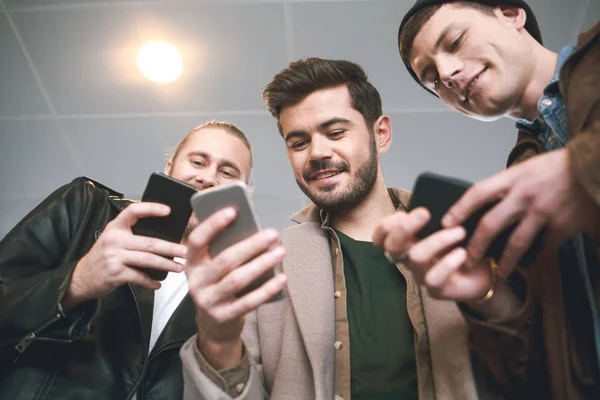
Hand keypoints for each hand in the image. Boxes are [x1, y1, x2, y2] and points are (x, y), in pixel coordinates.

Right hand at [64, 202, 187, 308]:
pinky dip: (151, 281)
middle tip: (186, 251)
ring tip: (180, 267)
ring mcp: (114, 256)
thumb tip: (164, 236)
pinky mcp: (115, 273)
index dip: (151, 209)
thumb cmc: (104, 256)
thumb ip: (132, 235)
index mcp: (115, 227)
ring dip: (167, 265)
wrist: (82, 277)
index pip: (133, 211)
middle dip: (171, 248)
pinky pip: (139, 277)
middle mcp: (114, 239)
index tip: (168, 210)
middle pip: (149, 242)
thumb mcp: (114, 239)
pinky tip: (158, 283)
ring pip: (148, 260)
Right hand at [185, 207, 286, 368]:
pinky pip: (248, 302)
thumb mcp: (213, 268)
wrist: (214, 326)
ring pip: (237, 279)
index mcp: (192, 263)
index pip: (197, 240)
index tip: (233, 210)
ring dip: (262, 264)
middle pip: (225, 260)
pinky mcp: (223, 316)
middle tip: (272, 233)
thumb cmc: (219, 285)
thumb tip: (256, 230)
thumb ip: (226, 250)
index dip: (213, 225)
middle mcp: (196, 282)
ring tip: (281, 252)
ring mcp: (208, 301)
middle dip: (251, 245)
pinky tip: (282, 278)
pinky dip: (267, 289)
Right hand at [373, 208, 491, 301]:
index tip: (403, 214)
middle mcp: (409, 258)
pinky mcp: (436, 289)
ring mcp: (420, 275)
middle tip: (425, 212)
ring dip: (437, 240)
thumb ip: (438, 215)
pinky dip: (448, 263)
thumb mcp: (450, 224)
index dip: (384, 227)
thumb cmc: (465, 243)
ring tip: (460, 231)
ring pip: (415, 257)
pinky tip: (462, 254)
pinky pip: (434, 278)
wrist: (485, 271)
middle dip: (404, 228)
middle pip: (391, 246)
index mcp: (408, 241)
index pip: (381, 238)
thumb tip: (436, 199)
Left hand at [442, 149, 599, 275]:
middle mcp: (523, 195)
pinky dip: (537, 256)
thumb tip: (486, 203)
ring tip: (499, 272)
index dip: (459, 209)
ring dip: (505, 262)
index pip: (477, 193)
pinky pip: (544, 246)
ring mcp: (542, 212)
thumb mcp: (527, 168)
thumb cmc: (557, 167)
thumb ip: (508, 186)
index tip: (445, 223)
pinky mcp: (562, 225)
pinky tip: (530, 264)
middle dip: (476, 246)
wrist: (593, 167)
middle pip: (490, 224)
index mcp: (512, 178)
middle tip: (466, 260)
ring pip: (516, 243)